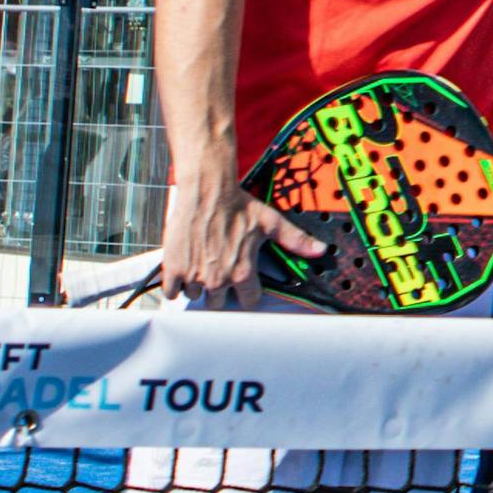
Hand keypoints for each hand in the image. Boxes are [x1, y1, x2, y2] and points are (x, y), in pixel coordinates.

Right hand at [161, 176, 322, 309]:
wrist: (206, 189)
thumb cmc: (238, 204)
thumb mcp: (271, 223)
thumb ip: (295, 240)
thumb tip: (321, 250)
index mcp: (243, 272)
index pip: (248, 301)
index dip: (246, 293)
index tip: (241, 284)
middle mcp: (219, 278)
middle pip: (219, 302)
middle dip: (219, 291)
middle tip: (218, 270)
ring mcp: (195, 275)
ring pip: (196, 295)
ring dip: (197, 285)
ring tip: (201, 264)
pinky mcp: (174, 268)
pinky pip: (171, 292)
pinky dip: (175, 285)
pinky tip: (182, 269)